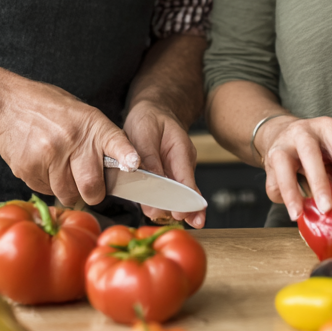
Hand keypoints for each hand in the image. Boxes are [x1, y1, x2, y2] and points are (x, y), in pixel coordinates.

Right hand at [0, 76, 139, 207]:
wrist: (5, 105)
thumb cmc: (46, 108)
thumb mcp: (79, 112)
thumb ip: (97, 137)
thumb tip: (118, 166)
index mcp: (90, 124)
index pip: (115, 142)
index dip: (126, 154)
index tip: (134, 164)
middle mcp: (72, 140)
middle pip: (92, 186)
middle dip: (93, 194)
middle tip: (89, 188)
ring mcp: (50, 156)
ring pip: (67, 194)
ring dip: (67, 190)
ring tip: (60, 169)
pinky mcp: (29, 170)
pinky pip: (46, 191)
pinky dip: (47, 184)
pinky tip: (43, 165)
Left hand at [123, 98, 205, 228]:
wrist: (153, 110)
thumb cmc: (149, 118)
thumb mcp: (144, 134)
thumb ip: (149, 159)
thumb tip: (151, 183)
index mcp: (182, 151)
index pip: (187, 181)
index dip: (186, 201)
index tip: (182, 215)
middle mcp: (183, 163)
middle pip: (186, 192)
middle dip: (182, 209)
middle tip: (174, 221)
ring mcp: (177, 169)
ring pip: (177, 193)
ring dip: (171, 207)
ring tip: (162, 218)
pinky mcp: (168, 174)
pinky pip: (168, 190)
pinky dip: (163, 201)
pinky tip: (158, 211)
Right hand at [254, 114, 331, 222]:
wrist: (281, 131)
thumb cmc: (315, 147)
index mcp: (326, 128)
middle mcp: (303, 132)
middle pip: (310, 154)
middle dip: (319, 182)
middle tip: (327, 207)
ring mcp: (283, 144)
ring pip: (284, 166)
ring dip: (291, 192)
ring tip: (298, 213)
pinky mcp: (269, 159)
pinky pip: (273, 182)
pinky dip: (283, 198)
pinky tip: (293, 208)